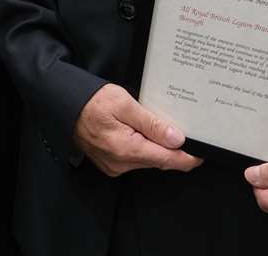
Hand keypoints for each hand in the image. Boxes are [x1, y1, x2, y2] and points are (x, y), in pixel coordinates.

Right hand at [73, 83, 201, 176]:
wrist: (66, 105)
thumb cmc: (93, 101)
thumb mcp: (124, 103)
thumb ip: (151, 123)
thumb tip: (177, 138)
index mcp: (127, 149)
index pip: (167, 160)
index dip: (187, 158)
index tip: (201, 153)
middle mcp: (121, 163)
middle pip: (159, 161)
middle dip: (172, 149)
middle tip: (182, 131)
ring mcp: (115, 166)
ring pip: (148, 160)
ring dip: (157, 147)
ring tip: (160, 128)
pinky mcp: (110, 164)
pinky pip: (136, 160)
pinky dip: (144, 149)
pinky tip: (143, 133)